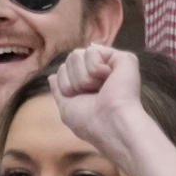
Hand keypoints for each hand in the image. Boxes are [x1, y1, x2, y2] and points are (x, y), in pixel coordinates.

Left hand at [48, 44, 146, 159]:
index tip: (80, 99)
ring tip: (101, 88)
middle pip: (70, 58)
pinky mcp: (123, 58)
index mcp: (88, 83)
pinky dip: (95, 68)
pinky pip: (92, 50)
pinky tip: (109, 79)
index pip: (64, 69)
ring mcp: (112, 64)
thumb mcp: (67, 108)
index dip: (65, 84)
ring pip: (78, 54)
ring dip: (83, 77)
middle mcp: (100, 71)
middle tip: (91, 94)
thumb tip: (52, 76)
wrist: (110, 124)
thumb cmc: (91, 122)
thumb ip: (59, 90)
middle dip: (73, 79)